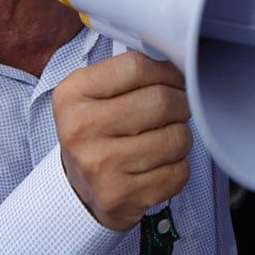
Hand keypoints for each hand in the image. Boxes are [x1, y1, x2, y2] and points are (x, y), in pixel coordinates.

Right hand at [52, 52, 191, 230]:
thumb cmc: (96, 133)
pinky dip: (179, 166)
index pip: (136, 66)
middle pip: (161, 101)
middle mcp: (81, 130)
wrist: (80, 190)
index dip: (166, 71)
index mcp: (72, 95)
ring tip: (166, 138)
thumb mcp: (94, 94)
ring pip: (176, 138)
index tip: (175, 78)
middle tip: (177, 108)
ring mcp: (100, 166)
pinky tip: (160, 164)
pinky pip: (179, 172)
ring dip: (181, 136)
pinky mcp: (121, 196)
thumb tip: (178, 59)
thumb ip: (128, 73)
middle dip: (180, 103)